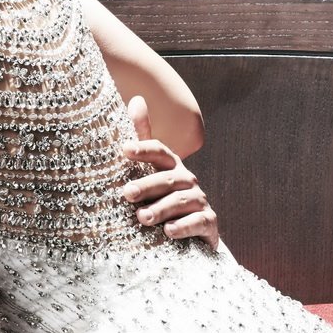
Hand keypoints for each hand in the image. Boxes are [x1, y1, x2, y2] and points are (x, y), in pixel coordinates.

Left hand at [120, 97, 219, 248]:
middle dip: (147, 185)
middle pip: (167, 179)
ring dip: (161, 209)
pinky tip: (168, 231)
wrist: (192, 234)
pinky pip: (198, 222)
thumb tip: (137, 99)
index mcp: (171, 166)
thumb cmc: (164, 199)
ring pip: (181, 201)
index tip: (124, 149)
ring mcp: (200, 201)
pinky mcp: (208, 223)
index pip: (159, 151)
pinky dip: (183, 227)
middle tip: (126, 193)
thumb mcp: (151, 170)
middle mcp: (187, 180)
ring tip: (142, 218)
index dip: (143, 148)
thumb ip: (143, 139)